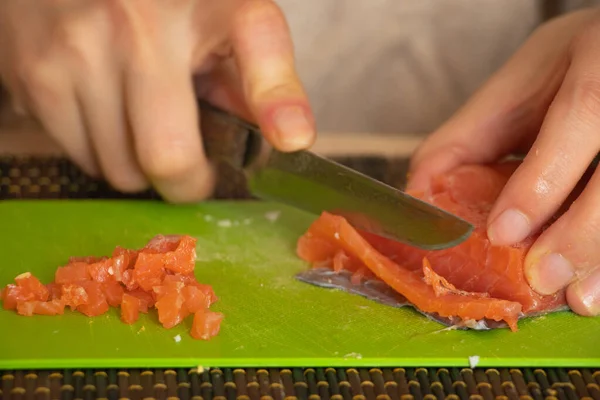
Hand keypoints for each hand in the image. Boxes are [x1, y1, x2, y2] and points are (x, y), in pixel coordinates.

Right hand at [0, 0, 314, 202]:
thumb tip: (282, 140)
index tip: (290, 137)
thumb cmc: (161, 4)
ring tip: (142, 123)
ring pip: (121, 172)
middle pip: (169, 159)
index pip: (257, 40)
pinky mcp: (32, 74)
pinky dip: (101, 153)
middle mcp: (140, 25)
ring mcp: (78, 50)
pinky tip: (107, 112)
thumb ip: (255, 80)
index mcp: (211, 3)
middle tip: (191, 165)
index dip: (277, 100)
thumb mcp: (219, 21)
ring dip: (139, 167)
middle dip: (187, 181)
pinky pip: (80, 158)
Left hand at [407, 8, 599, 316]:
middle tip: (543, 276)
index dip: (542, 179)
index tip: (503, 232)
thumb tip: (419, 194)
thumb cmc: (567, 69)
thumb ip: (469, 136)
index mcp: (599, 57)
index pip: (579, 116)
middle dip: (582, 230)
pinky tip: (599, 285)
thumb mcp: (516, 86)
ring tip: (581, 298)